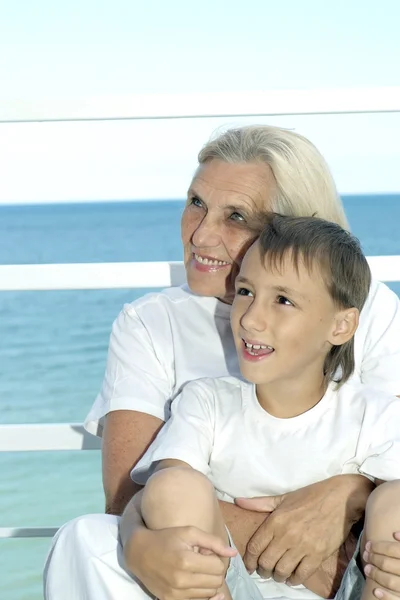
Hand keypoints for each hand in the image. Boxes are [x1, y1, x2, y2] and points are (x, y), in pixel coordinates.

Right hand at [124, 525, 236, 599]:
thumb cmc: (166, 538)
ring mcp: (175, 594)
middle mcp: (181, 580)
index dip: (215, 557)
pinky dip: (200, 593)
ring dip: (206, 581)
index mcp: (186, 561)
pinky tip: (195, 581)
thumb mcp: (189, 532)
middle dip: (213, 570)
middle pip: (216, 582)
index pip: (219, 567)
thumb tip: (233, 553)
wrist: (140, 553)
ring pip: (209, 594)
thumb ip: (213, 542)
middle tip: (201, 560)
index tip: (204, 551)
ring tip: (194, 569)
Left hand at [235, 475, 371, 585]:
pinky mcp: (318, 555)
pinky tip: (292, 577)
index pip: (255, 547)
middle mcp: (286, 535)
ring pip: (282, 571)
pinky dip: (294, 579)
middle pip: (266, 562)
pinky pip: (301, 575)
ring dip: (277, 576)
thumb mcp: (283, 497)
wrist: (340, 498)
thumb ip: (259, 503)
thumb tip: (238, 501)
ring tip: (277, 574)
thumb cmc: (310, 496)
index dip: (249, 560)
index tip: (249, 565)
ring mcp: (303, 546)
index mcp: (276, 520)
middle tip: (264, 570)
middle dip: (262, 570)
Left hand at [363, 534, 399, 599]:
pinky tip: (375, 590)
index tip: (368, 545)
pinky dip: (385, 596)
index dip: (378, 546)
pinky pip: (396, 599)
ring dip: (376, 575)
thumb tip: (395, 534)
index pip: (393, 549)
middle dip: (374, 559)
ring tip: (367, 570)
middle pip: (388, 564)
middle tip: (365, 555)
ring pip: (390, 581)